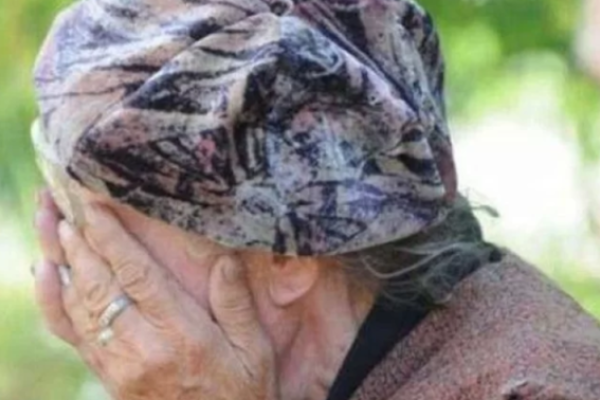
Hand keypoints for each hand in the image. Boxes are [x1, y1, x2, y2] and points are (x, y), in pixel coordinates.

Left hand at [34, 189, 277, 399]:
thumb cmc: (241, 392)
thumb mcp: (255, 350)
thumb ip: (236, 305)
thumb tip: (224, 261)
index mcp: (182, 335)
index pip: (138, 276)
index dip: (113, 238)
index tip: (95, 205)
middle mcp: (143, 348)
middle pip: (100, 284)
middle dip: (78, 238)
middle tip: (62, 200)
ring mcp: (119, 364)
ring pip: (79, 304)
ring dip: (61, 259)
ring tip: (50, 221)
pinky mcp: (108, 375)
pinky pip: (72, 334)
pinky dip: (53, 301)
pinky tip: (45, 272)